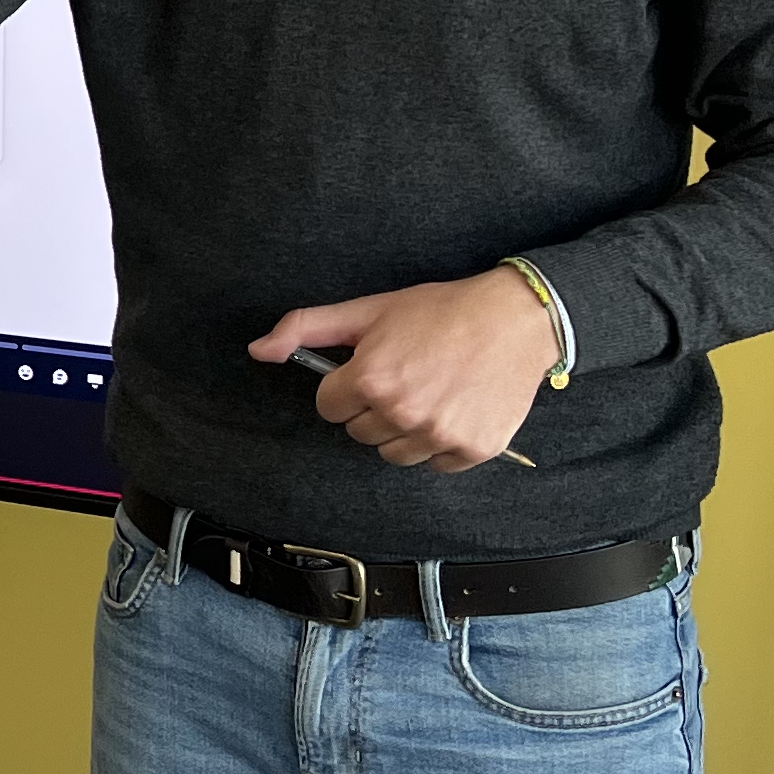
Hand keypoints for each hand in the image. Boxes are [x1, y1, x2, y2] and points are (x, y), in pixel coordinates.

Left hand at [251, 271, 558, 472]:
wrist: (514, 319)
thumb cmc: (441, 311)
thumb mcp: (368, 309)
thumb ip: (306, 328)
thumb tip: (259, 350)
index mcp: (370, 379)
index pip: (328, 407)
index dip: (346, 385)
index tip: (371, 368)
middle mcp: (402, 413)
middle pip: (359, 432)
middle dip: (373, 407)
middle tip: (405, 375)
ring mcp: (438, 435)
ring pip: (393, 454)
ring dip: (403, 430)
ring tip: (429, 392)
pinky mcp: (472, 449)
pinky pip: (435, 464)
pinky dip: (441, 443)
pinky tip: (454, 407)